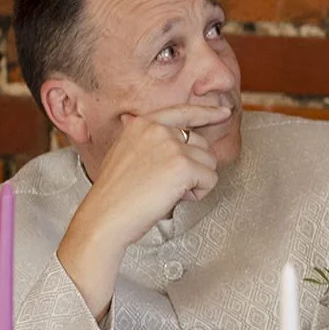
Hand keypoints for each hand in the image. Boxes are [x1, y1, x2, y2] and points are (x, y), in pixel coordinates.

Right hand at [58, 103, 231, 315]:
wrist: (104, 217)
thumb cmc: (115, 195)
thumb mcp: (124, 153)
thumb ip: (147, 141)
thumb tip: (175, 135)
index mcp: (143, 124)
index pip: (183, 111)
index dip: (207, 112)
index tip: (224, 112)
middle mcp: (158, 130)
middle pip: (202, 144)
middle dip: (193, 167)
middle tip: (166, 184)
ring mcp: (172, 146)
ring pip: (209, 162)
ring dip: (196, 181)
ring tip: (167, 191)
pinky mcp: (183, 166)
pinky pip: (210, 179)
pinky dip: (198, 193)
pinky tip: (173, 198)